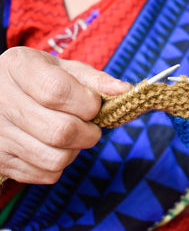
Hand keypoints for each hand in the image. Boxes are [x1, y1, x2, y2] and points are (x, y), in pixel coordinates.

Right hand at [0, 47, 129, 183]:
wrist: (0, 95)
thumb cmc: (40, 79)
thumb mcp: (64, 69)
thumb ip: (95, 79)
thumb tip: (125, 90)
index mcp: (19, 67)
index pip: (57, 92)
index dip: (87, 103)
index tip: (93, 104)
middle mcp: (2, 100)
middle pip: (61, 131)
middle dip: (89, 131)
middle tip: (89, 124)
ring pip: (56, 158)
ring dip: (76, 150)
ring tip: (71, 135)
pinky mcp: (0, 159)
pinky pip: (46, 174)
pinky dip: (61, 164)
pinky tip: (53, 146)